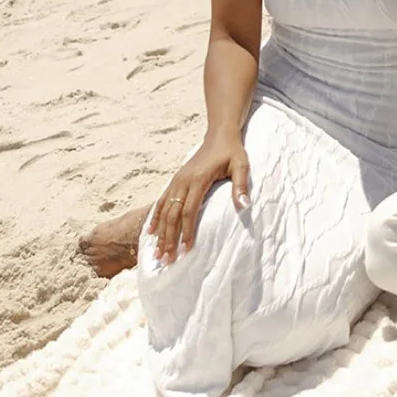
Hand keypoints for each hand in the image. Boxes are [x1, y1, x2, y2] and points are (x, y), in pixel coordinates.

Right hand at [148, 132, 250, 263]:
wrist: (219, 135)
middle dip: (169, 238)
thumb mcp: (242, 165)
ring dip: (160, 233)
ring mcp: (177, 181)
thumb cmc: (232, 152)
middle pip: (172, 214)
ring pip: (164, 211)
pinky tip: (150, 232)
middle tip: (167, 260)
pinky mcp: (175, 181)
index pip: (189, 211)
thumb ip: (241, 185)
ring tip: (158, 254)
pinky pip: (161, 201)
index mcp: (198, 179)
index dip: (187, 232)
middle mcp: (183, 181)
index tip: (186, 250)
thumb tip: (245, 206)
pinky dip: (155, 218)